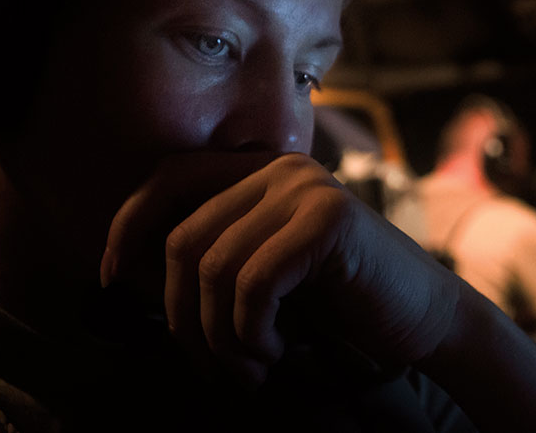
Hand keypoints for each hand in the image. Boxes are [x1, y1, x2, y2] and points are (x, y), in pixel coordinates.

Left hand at [100, 152, 459, 385]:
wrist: (424, 318)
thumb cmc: (338, 305)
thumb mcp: (262, 274)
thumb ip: (211, 257)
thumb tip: (123, 268)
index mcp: (260, 170)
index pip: (170, 176)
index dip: (128, 224)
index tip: (111, 278)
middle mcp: (280, 167)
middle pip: (183, 237)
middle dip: (180, 315)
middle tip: (211, 363)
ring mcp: (305, 188)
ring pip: (212, 267)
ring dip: (218, 337)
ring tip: (248, 366)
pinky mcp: (327, 219)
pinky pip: (253, 284)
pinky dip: (250, 333)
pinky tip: (273, 352)